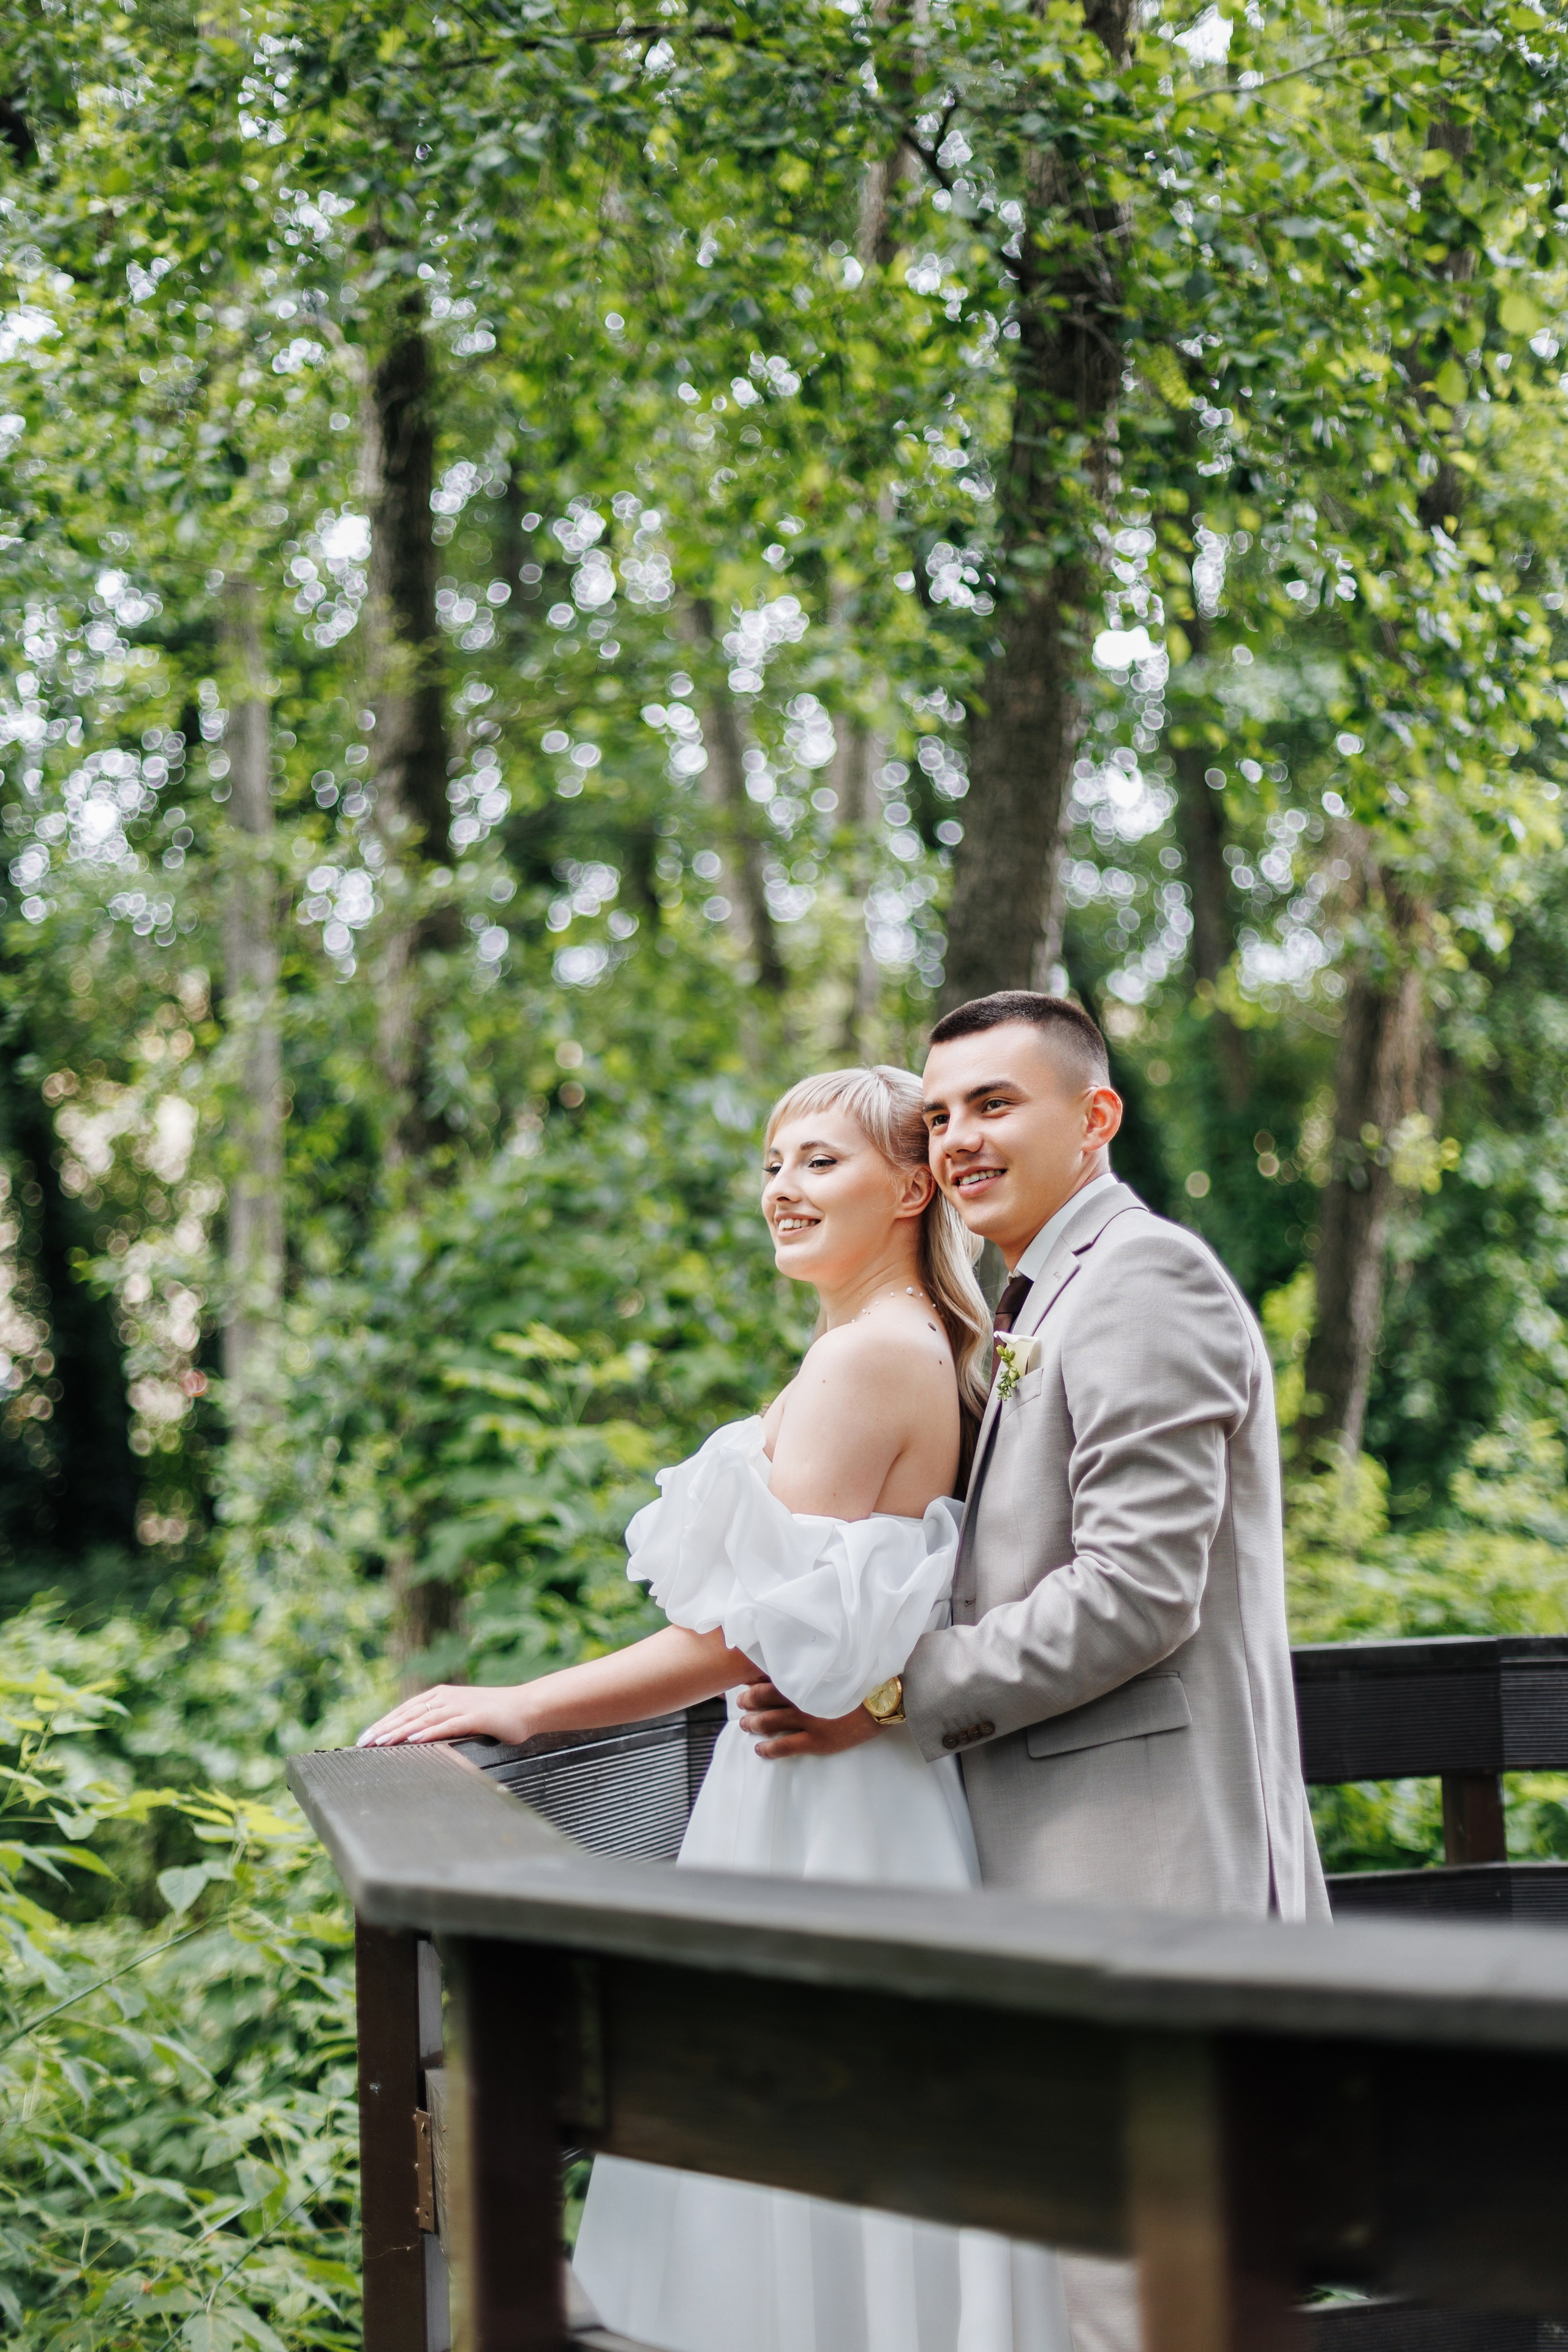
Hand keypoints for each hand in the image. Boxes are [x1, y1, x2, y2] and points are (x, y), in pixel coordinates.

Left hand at [357, 1683, 533, 1747]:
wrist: (526, 1707)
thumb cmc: (493, 1715)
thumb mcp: (461, 1715)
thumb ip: (440, 1723)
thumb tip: (413, 1738)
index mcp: (441, 1695)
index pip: (405, 1709)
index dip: (384, 1722)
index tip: (364, 1737)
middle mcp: (447, 1697)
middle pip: (409, 1713)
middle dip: (384, 1728)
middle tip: (363, 1742)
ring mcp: (461, 1705)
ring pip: (424, 1718)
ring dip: (401, 1730)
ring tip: (382, 1742)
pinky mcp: (475, 1716)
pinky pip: (448, 1724)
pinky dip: (430, 1732)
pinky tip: (415, 1739)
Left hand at [737, 1679, 883, 1760]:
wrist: (886, 1698)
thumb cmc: (864, 1677)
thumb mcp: (837, 1664)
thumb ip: (816, 1666)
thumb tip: (800, 1665)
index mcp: (806, 1675)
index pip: (770, 1675)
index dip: (754, 1679)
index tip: (746, 1680)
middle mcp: (802, 1695)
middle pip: (763, 1697)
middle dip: (748, 1700)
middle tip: (740, 1702)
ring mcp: (807, 1719)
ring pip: (769, 1722)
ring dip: (752, 1723)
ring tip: (744, 1724)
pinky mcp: (816, 1740)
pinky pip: (784, 1746)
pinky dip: (768, 1749)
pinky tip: (760, 1749)